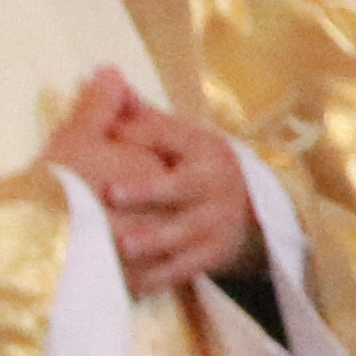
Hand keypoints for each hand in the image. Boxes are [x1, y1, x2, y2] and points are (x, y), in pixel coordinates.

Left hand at [43, 68, 261, 299]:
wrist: (252, 213)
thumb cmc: (197, 168)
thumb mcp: (181, 137)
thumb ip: (143, 115)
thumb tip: (104, 73)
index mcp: (207, 150)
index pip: (177, 136)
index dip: (146, 134)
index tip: (112, 130)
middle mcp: (216, 187)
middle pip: (184, 188)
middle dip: (150, 191)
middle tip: (110, 193)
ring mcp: (216, 225)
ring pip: (184, 234)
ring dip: (153, 240)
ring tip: (121, 246)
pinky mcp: (211, 257)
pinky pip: (181, 269)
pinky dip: (154, 277)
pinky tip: (125, 282)